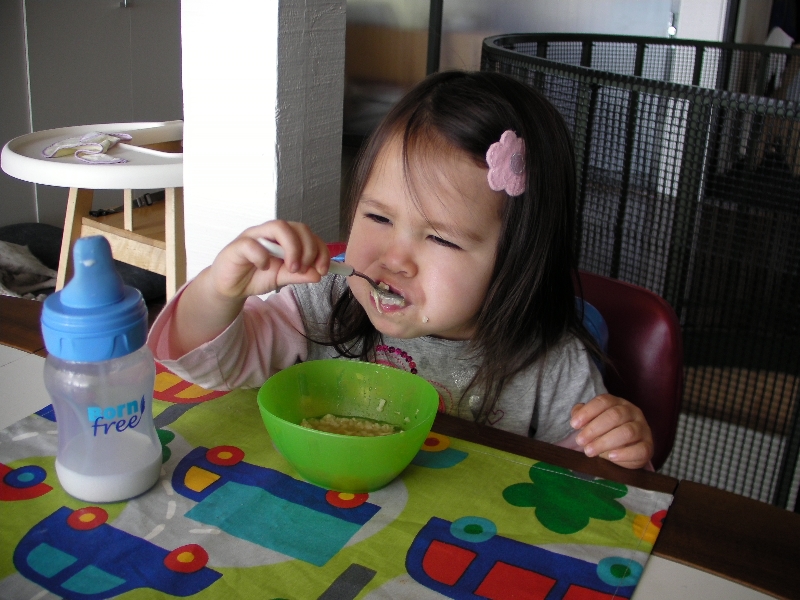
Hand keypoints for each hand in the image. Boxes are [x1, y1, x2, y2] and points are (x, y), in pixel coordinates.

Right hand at [207, 220, 330, 299]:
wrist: (231, 286)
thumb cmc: (257, 276)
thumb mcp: (283, 278)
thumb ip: (300, 275)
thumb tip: (318, 274)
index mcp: (285, 238)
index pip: (308, 235)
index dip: (320, 250)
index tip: (322, 269)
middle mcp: (271, 233)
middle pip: (296, 227)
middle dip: (307, 249)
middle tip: (304, 269)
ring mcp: (254, 236)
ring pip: (277, 226)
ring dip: (291, 248)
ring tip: (291, 268)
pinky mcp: (238, 246)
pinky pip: (252, 244)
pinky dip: (262, 256)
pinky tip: (264, 268)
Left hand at [569, 394, 653, 468]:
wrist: (628, 449)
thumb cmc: (607, 432)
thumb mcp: (593, 422)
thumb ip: (583, 417)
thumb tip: (576, 415)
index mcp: (618, 403)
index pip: (604, 401)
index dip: (588, 412)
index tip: (574, 425)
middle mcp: (632, 412)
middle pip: (615, 415)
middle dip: (594, 428)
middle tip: (580, 441)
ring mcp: (643, 429)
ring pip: (627, 432)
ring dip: (605, 442)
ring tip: (589, 451)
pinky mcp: (648, 447)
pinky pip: (640, 449)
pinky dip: (624, 454)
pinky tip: (610, 456)